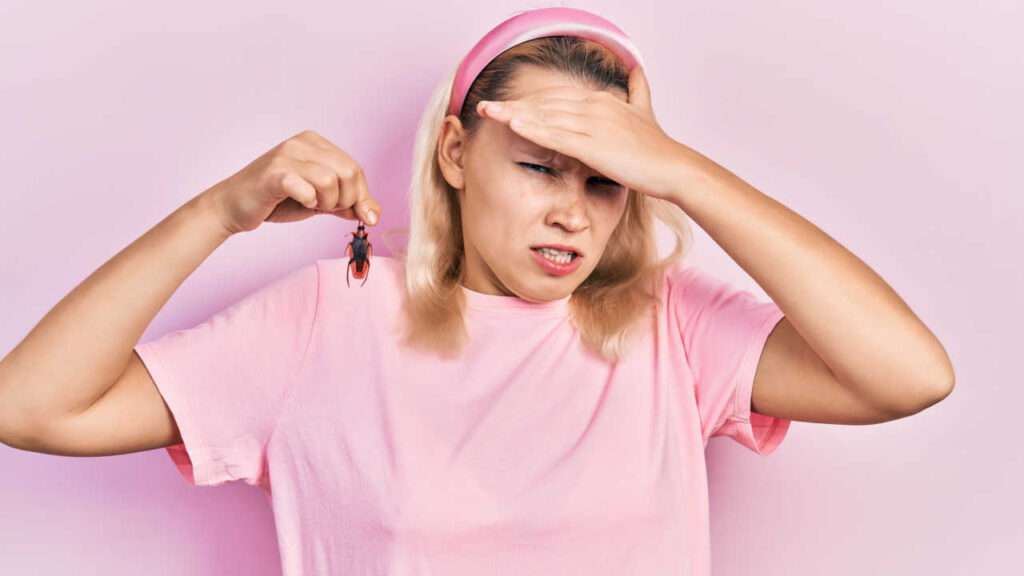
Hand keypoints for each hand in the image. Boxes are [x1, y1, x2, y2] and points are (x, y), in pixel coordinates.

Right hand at [204, 130, 382, 234]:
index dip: (362, 196)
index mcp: (315, 143)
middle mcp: (302, 143)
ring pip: (332, 180)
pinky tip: (300, 202)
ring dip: (328, 202)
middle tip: (328, 209)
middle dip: (347, 200)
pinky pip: (307, 188)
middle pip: (349, 172)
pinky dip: (309, 201)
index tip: (363, 216)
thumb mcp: (318, 201)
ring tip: (311, 205)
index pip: (355, 168)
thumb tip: (373, 214)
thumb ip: (345, 204)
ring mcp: (286, 155)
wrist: (232, 207)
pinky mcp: (273, 173)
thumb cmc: (276, 201)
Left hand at [476, 66, 690, 201]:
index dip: (530, 100)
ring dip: (514, 114)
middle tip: (485, 105)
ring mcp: (593, 124)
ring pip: (545, 116)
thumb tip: (637, 69)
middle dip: (513, 105)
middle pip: (544, 102)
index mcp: (601, 100)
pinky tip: (512, 126)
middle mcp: (594, 106)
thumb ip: (637, 90)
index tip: (507, 104)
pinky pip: (556, 135)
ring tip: (488, 113)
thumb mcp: (644, 111)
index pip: (556, 96)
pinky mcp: (593, 145)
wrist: (673, 167)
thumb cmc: (658, 146)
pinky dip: (532, 129)